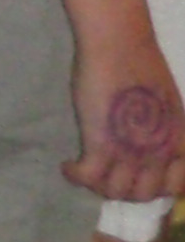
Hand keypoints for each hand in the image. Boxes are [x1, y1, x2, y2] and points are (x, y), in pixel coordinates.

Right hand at [65, 33, 184, 208]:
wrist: (120, 45)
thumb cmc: (140, 63)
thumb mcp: (166, 104)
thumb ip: (160, 128)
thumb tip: (144, 138)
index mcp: (180, 141)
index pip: (176, 188)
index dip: (158, 189)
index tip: (139, 177)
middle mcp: (160, 153)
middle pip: (143, 195)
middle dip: (124, 190)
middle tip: (107, 174)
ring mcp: (133, 152)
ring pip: (115, 192)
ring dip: (97, 186)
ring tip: (86, 170)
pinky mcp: (103, 145)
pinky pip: (88, 177)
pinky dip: (74, 176)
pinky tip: (68, 165)